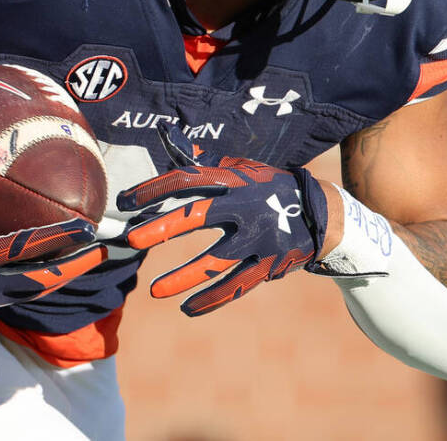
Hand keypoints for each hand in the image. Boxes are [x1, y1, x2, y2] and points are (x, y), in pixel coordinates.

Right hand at [0, 132, 107, 334]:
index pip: (30, 249)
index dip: (61, 239)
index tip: (88, 228)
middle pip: (43, 281)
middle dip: (74, 267)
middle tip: (101, 253)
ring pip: (32, 291)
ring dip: (59, 277)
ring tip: (80, 263)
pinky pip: (17, 293)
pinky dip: (36, 281)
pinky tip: (43, 267)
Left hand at [118, 129, 329, 315]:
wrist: (322, 214)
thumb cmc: (269, 188)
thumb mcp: (242, 170)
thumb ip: (205, 164)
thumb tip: (168, 138)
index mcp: (235, 181)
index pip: (188, 180)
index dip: (155, 189)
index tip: (125, 201)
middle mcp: (245, 208)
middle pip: (198, 217)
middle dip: (163, 228)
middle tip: (131, 240)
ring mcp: (258, 239)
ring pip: (216, 261)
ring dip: (183, 277)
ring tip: (154, 291)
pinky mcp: (268, 265)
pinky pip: (236, 286)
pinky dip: (212, 299)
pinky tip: (187, 309)